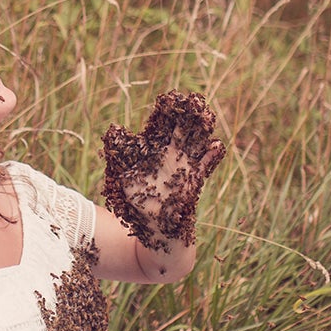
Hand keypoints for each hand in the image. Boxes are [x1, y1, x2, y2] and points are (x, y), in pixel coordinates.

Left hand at [101, 91, 226, 251]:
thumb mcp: (121, 176)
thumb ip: (120, 152)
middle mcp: (171, 156)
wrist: (152, 232)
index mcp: (153, 150)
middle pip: (182, 131)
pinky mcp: (193, 184)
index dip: (166, 112)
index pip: (161, 125)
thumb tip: (114, 129)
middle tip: (193, 100)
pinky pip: (204, 168)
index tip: (169, 98)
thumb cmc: (135, 205)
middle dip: (188, 116)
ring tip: (207, 116)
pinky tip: (216, 147)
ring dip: (202, 132)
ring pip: (196, 145)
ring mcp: (184, 169)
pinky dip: (211, 158)